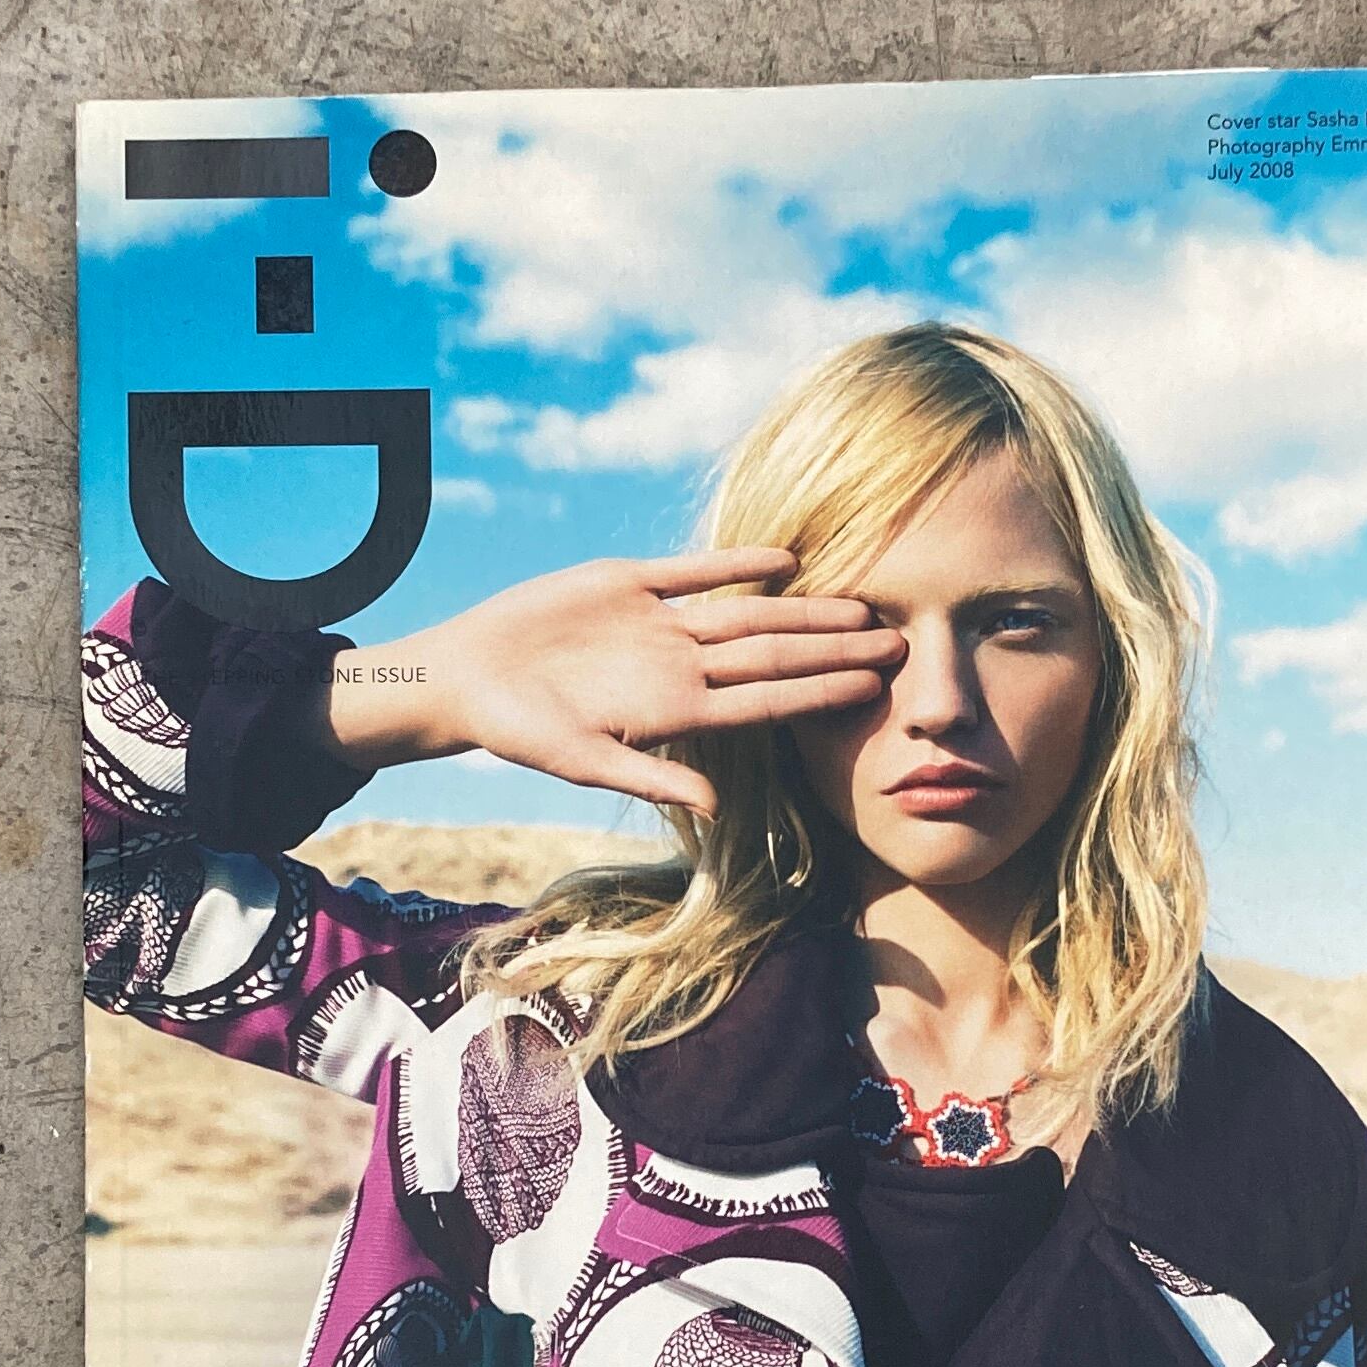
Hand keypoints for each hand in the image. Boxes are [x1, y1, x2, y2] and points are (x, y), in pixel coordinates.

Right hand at [325, 549, 902, 812]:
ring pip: (748, 614)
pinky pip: (694, 572)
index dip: (821, 693)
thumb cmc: (518, 730)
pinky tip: (787, 559)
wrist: (467, 676)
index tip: (875, 690)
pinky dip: (737, 564)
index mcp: (676, 710)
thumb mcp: (582, 761)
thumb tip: (712, 807)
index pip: (767, 700)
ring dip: (803, 610)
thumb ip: (650, 774)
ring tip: (861, 605)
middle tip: (900, 641)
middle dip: (835, 651)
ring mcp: (659, 625)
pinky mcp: (628, 583)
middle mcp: (680, 666)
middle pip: (773, 655)